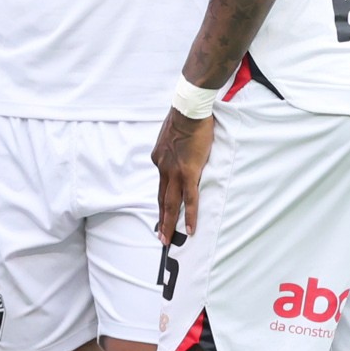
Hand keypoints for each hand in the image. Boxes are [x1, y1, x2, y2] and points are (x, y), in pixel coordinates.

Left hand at [150, 108, 214, 248]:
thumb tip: (181, 148)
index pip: (162, 182)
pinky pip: (190, 199)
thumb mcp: (172, 134)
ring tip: (167, 240)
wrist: (188, 111)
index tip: (163, 209)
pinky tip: (190, 229)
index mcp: (159, 158)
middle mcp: (163, 168)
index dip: (163, 196)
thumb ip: (174, 146)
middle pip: (161, 198)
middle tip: (160, 236)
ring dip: (168, 223)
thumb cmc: (185, 117)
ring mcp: (175, 172)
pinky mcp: (189, 173)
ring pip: (171, 203)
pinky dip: (190, 215)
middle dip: (160, 219)